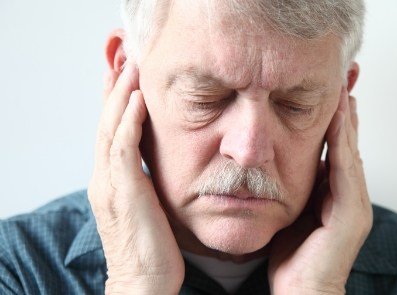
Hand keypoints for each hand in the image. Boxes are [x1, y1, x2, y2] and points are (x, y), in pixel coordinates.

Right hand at [88, 64, 183, 293]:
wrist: (143, 284)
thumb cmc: (151, 251)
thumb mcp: (147, 209)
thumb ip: (146, 184)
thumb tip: (156, 168)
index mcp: (110, 183)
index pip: (110, 133)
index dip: (115, 104)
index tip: (124, 78)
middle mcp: (104, 179)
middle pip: (105, 124)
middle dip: (114, 91)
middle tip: (123, 60)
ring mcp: (110, 185)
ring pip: (110, 129)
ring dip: (120, 96)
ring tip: (129, 67)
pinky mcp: (123, 192)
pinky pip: (122, 149)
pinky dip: (127, 121)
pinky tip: (137, 100)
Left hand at [268, 93, 372, 294]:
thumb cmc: (293, 260)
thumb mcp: (291, 214)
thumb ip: (294, 189)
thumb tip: (280, 165)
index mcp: (335, 195)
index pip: (337, 149)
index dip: (335, 119)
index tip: (330, 90)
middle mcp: (350, 196)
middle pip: (349, 143)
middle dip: (346, 110)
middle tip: (344, 76)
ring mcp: (354, 204)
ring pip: (351, 150)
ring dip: (347, 118)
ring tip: (343, 87)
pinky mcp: (351, 213)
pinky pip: (346, 169)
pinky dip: (343, 141)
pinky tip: (339, 117)